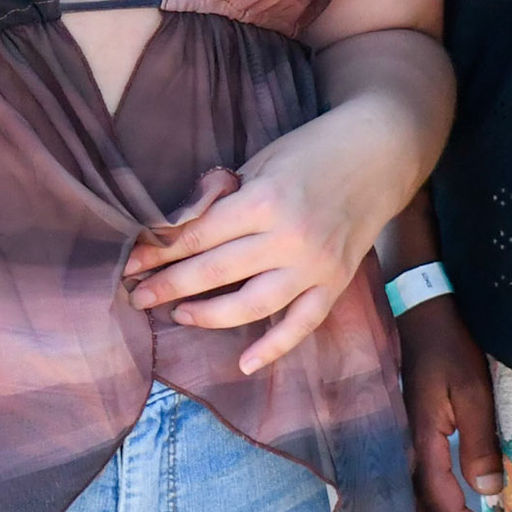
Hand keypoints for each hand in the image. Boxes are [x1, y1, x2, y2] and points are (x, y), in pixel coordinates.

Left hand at [124, 103, 415, 374]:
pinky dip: (274, 347)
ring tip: (179, 316)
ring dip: (208, 316)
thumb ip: (226, 197)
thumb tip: (179, 228)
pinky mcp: (336, 281)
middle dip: (170, 286)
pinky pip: (302, 323)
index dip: (159, 253)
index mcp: (265, 199)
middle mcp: (289, 237)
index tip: (130, 266)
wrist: (380, 150)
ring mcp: (315, 264)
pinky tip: (244, 364)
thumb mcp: (263, 159)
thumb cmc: (314, 148)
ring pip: (251, 306)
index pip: (199, 236)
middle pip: (215, 272)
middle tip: (137, 298)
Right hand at [400, 297, 509, 511]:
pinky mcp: (408, 444)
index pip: (445, 510)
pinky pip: (419, 496)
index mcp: (420, 444)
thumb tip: (488, 492)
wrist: (421, 313)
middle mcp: (405, 455)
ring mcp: (403, 450)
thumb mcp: (471, 388)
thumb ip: (479, 441)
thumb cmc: (448, 345)